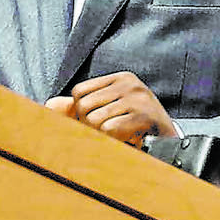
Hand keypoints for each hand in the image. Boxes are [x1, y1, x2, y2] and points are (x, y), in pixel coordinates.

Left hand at [44, 72, 177, 144]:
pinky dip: (113, 139)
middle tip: (106, 132)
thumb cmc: (136, 125)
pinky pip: (110, 129)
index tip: (95, 122)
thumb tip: (49, 105)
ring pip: (94, 120)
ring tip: (117, 136)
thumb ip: (78, 108)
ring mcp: (138, 98)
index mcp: (120, 78)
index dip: (80, 111)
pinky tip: (126, 139)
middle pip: (83, 106)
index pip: (79, 92)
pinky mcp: (145, 115)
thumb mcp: (109, 111)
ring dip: (101, 135)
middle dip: (88, 125)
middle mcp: (129, 83)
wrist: (169, 140)